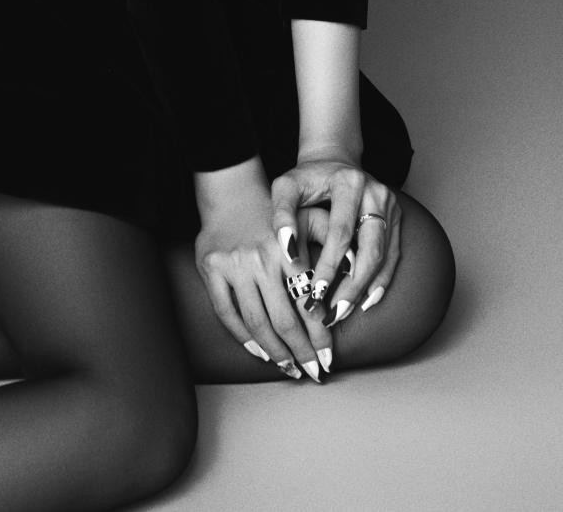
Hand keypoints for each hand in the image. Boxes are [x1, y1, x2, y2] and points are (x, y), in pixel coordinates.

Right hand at [194, 186, 332, 381]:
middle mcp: (260, 258)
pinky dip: (242, 337)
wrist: (232, 192)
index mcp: (287, 249)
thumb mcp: (309, 217)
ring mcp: (234, 265)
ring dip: (274, 352)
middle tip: (314, 373)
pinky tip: (258, 351)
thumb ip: (332, 242)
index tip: (330, 357)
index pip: (308, 301)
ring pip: (255, 321)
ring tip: (289, 368)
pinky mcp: (211, 269)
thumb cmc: (276, 213)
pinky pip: (226, 312)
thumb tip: (355, 269)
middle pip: (282, 319)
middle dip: (301, 351)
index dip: (319, 334)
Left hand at [271, 157, 401, 326]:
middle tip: (333, 311)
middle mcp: (376, 193)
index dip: (330, 265)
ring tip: (344, 311)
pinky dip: (381, 281)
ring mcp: (390, 206)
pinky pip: (394, 255)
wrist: (332, 161)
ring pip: (385, 256)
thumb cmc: (306, 178)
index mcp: (348, 182)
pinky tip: (366, 301)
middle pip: (371, 248)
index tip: (315, 291)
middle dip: (352, 285)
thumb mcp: (286, 187)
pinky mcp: (396, 218)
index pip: (341, 232)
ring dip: (366, 288)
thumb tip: (288, 253)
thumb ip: (282, 215)